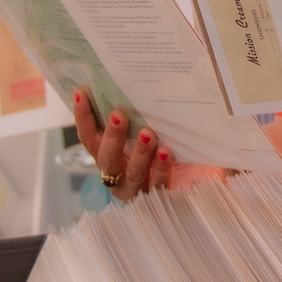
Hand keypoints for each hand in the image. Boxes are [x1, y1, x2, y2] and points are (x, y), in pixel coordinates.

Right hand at [71, 87, 173, 201]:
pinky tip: (166, 153)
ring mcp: (138, 189)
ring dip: (139, 153)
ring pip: (132, 173)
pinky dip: (161, 168)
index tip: (82, 94)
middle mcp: (119, 175)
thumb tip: (133, 83)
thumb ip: (141, 114)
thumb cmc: (173, 147)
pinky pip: (158, 185)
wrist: (200, 178)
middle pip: (107, 157)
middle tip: (118, 115)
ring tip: (148, 134)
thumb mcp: (155, 128)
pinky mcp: (161, 198)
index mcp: (111, 156)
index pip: (91, 138)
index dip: (83, 117)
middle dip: (111, 136)